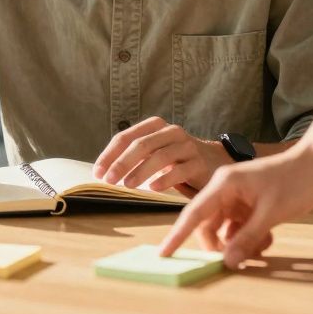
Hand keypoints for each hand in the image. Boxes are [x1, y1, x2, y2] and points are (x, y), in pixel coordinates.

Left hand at [92, 116, 228, 192]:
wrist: (214, 160)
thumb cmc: (176, 158)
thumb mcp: (154, 151)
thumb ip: (133, 156)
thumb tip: (104, 171)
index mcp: (155, 126)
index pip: (126, 137)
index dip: (110, 154)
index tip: (98, 172)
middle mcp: (171, 132)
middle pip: (142, 144)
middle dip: (122, 162)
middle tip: (109, 180)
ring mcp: (187, 146)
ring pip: (161, 156)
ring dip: (141, 171)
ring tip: (128, 185)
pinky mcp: (200, 163)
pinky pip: (181, 170)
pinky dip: (165, 179)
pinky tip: (154, 188)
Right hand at [157, 147, 312, 268]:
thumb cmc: (295, 180)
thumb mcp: (270, 213)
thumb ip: (247, 238)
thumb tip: (227, 262)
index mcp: (223, 184)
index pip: (194, 212)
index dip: (178, 234)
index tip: (164, 253)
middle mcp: (225, 189)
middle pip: (209, 225)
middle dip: (221, 245)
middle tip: (237, 260)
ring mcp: (237, 197)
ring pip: (226, 229)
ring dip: (239, 242)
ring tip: (262, 246)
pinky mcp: (249, 203)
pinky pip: (240, 227)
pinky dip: (250, 237)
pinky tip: (267, 239)